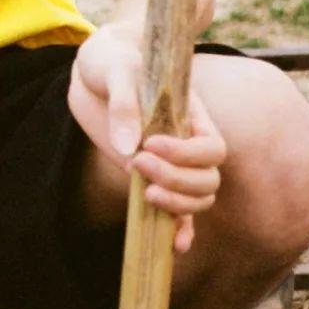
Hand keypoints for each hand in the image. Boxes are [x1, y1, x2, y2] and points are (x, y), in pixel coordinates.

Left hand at [68, 26, 225, 253]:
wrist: (96, 70)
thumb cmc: (112, 62)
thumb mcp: (116, 69)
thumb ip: (124, 102)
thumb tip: (130, 147)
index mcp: (192, 114)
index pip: (211, 148)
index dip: (187, 155)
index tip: (150, 142)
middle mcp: (187, 142)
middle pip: (208, 179)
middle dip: (177, 180)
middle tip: (138, 163)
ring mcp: (170, 164)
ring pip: (198, 198)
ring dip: (178, 204)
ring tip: (143, 192)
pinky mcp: (150, 178)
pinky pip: (178, 212)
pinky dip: (180, 230)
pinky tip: (174, 246)